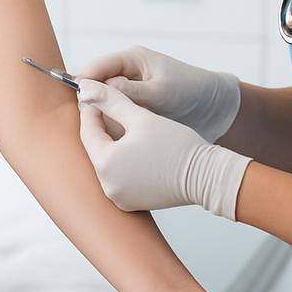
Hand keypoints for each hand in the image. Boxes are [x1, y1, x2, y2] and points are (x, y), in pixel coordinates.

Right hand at [78, 45, 240, 142]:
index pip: (97, 66)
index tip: (76, 100)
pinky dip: (114, 124)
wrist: (215, 107)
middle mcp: (127, 74)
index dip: (84, 81)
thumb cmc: (190, 91)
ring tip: (103, 130)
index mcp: (131, 60)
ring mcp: (130, 91)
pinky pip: (116, 114)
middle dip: (92, 101)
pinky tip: (115, 137)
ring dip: (103, 115)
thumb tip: (92, 89)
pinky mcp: (135, 107)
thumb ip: (127, 91)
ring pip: (104, 102)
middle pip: (97, 85)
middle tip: (89, 121)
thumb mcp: (159, 91)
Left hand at [78, 79, 249, 219]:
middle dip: (101, 125)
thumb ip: (111, 101)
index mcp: (105, 165)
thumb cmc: (176, 146)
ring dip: (112, 142)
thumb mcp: (140, 117)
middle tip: (111, 105)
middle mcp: (107, 186)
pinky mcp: (132, 203)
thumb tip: (85, 88)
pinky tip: (134, 144)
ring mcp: (119, 197)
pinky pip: (119, 175)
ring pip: (107, 161)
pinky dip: (122, 159)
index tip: (98, 94)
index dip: (92, 108)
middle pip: (96, 147)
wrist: (206, 176)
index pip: (87, 130)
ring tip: (124, 122)